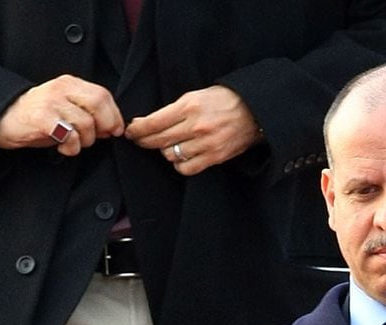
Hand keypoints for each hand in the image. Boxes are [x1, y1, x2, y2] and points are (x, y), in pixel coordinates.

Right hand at [0, 75, 123, 154]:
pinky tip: (64, 148)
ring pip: (85, 123)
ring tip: (74, 144)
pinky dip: (72, 147)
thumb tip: (110, 127)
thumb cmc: (35, 118)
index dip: (114, 115)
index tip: (115, 131)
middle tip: (98, 139)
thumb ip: (84, 111)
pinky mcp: (42, 119)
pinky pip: (69, 135)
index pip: (102, 94)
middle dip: (105, 126)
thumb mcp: (62, 107)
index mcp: (69, 83)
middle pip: (98, 104)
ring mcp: (52, 102)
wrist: (1, 119)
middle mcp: (62, 88)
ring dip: (86, 141)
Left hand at [126, 86, 261, 175]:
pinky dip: (179, 164)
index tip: (131, 131)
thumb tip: (151, 122)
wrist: (254, 110)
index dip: (138, 129)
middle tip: (138, 139)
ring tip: (167, 144)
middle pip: (158, 141)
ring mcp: (204, 144)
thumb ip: (176, 109)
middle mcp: (195, 126)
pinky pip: (185, 168)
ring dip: (165, 151)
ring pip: (170, 155)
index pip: (154, 122)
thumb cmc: (224, 100)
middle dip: (144, 141)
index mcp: (190, 105)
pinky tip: (180, 156)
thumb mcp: (198, 95)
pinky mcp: (213, 157)